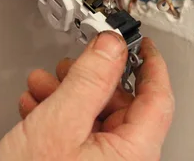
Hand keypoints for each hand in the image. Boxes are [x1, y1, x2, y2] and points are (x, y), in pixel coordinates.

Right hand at [0, 34, 174, 160]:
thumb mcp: (60, 124)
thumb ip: (89, 79)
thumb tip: (111, 46)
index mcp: (133, 153)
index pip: (158, 98)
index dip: (150, 65)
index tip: (141, 43)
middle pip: (119, 105)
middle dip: (89, 79)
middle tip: (69, 64)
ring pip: (92, 118)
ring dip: (66, 95)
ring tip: (41, 86)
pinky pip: (75, 135)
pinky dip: (56, 115)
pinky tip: (35, 107)